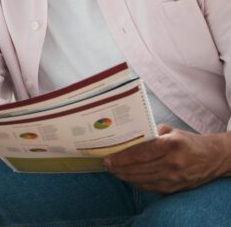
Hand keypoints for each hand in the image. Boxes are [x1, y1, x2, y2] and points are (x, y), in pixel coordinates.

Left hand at [103, 124, 228, 193]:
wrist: (213, 158)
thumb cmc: (188, 142)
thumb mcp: (170, 131)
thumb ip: (149, 133)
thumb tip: (126, 136)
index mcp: (171, 145)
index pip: (140, 153)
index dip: (121, 158)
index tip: (108, 158)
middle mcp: (172, 163)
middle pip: (138, 169)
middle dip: (118, 168)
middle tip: (106, 164)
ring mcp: (173, 178)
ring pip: (141, 180)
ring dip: (124, 176)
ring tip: (114, 170)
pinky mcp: (174, 188)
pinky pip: (149, 187)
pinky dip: (136, 182)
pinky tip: (128, 176)